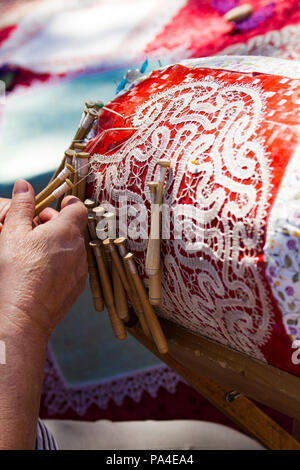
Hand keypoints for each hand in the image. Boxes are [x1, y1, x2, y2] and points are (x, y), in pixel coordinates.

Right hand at [0, 179, 87, 339]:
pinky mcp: (77, 287)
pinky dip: (61, 263)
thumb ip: (21, 206)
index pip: (78, 207)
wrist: (24, 316)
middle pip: (74, 227)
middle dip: (57, 223)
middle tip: (35, 228)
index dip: (67, 203)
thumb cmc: (17, 272)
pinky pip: (73, 267)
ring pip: (74, 248)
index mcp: (66, 230)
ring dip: (59, 244)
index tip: (54, 205)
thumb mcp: (13, 233)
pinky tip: (42, 271)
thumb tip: (24, 185)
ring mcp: (80, 269)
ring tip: (36, 251)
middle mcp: (79, 248)